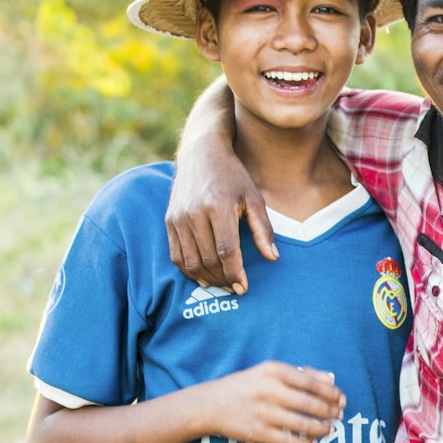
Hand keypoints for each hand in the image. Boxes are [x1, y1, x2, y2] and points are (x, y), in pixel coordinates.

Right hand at [167, 121, 276, 292]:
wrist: (201, 153)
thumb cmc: (233, 176)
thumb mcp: (254, 198)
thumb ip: (263, 229)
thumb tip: (273, 258)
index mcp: (218, 206)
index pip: (226, 251)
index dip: (235, 273)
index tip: (244, 287)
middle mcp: (194, 213)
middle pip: (208, 260)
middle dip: (223, 280)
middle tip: (235, 289)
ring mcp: (178, 217)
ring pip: (190, 262)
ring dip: (207, 279)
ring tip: (222, 284)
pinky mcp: (169, 220)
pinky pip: (176, 255)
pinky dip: (188, 271)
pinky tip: (203, 276)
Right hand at [201, 362, 343, 442]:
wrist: (210, 404)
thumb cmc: (245, 385)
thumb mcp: (270, 372)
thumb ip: (302, 373)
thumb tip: (331, 379)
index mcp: (274, 371)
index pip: (312, 382)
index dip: (331, 393)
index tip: (341, 399)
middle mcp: (270, 390)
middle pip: (312, 404)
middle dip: (331, 412)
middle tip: (340, 415)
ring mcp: (264, 413)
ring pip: (304, 424)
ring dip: (322, 429)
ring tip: (330, 429)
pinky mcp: (258, 432)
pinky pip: (289, 441)